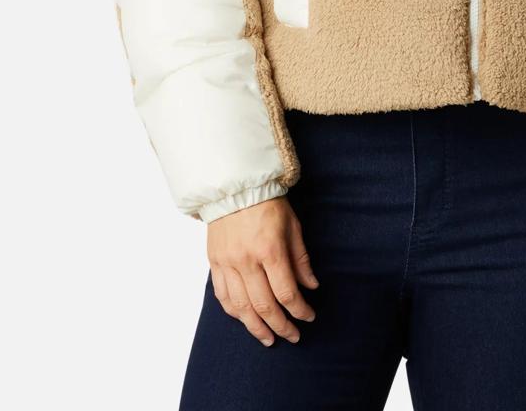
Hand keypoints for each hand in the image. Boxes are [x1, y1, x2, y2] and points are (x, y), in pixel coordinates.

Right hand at [207, 195, 319, 345]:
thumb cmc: (268, 204)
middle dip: (281, 326)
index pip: (286, 293)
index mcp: (270, 250)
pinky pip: (223, 297)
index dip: (300, 310)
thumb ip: (300, 259)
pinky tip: (245, 320)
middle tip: (292, 336)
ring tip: (268, 339)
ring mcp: (227, 264)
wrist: (235, 187)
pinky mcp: (214, 263)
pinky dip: (235, 313)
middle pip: (264, 306)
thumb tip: (311, 286)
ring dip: (256, 328)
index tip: (308, 317)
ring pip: (241, 308)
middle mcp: (247, 261)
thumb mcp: (293, 226)